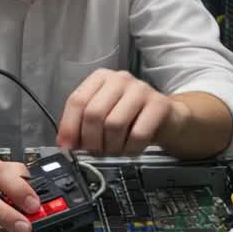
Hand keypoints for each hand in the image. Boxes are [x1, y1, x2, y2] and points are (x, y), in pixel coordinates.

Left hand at [57, 69, 182, 155]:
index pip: (77, 101)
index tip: (68, 147)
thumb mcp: (103, 116)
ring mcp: (141, 89)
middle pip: (94, 113)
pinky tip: (130, 149)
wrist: (167, 118)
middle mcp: (120, 79)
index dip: (69, 127)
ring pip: (115, 124)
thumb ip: (82, 125)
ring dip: (111, 147)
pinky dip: (130, 149)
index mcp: (100, 78)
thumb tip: (64, 144)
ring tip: (113, 151)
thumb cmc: (130, 118)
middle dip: (91, 141)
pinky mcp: (159, 104)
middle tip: (94, 153)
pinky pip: (138, 134)